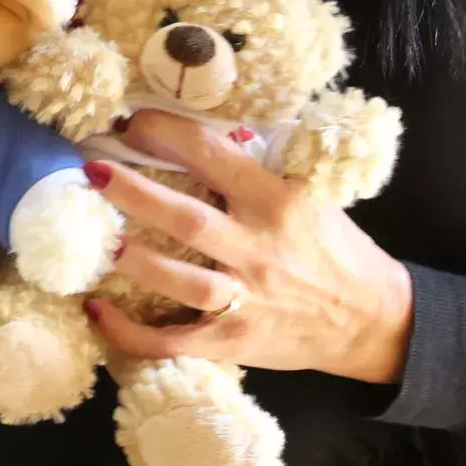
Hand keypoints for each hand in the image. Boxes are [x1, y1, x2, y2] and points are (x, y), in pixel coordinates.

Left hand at [82, 109, 414, 384]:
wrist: (374, 320)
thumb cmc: (333, 248)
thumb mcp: (307, 194)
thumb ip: (253, 169)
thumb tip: (190, 132)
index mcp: (279, 202)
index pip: (213, 156)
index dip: (166, 134)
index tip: (130, 123)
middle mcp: (260, 250)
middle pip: (186, 219)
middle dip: (134, 193)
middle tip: (92, 171)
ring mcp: (246, 301)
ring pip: (179, 280)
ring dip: (132, 260)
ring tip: (94, 239)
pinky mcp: (234, 342)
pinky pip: (173, 341)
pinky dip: (131, 331)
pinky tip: (95, 310)